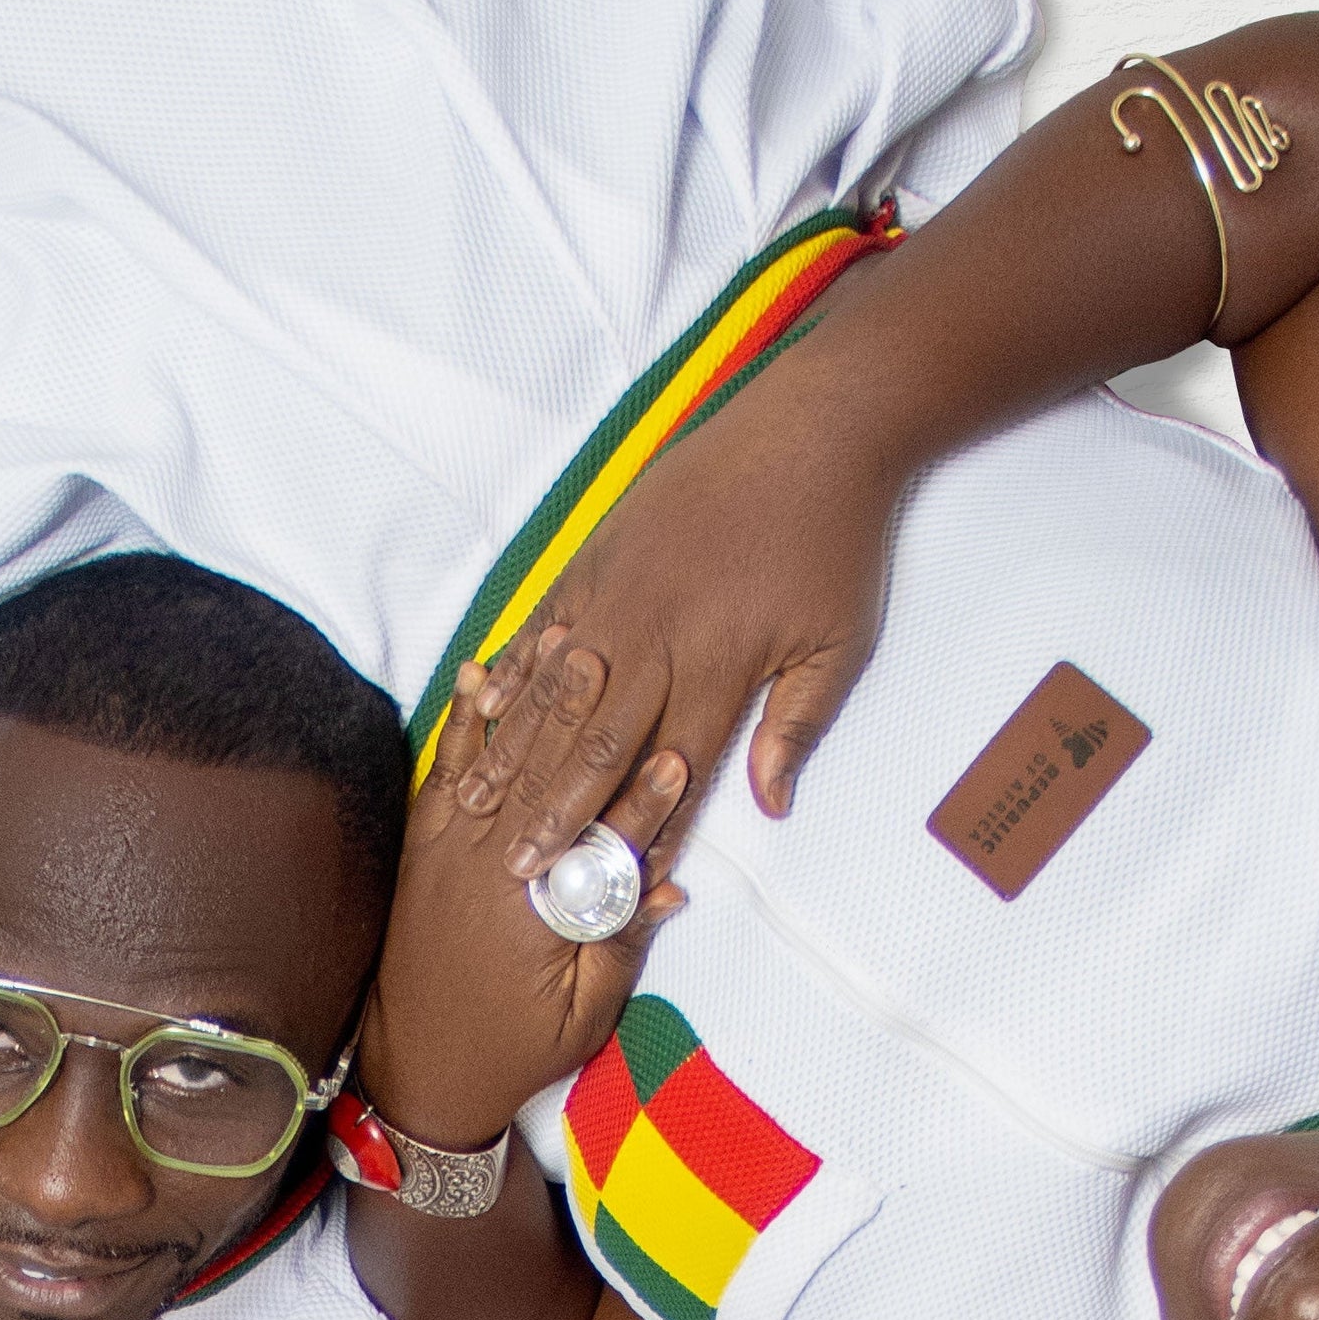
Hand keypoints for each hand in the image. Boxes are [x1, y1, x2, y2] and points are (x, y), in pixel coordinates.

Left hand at [359, 657, 690, 1160]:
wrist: (417, 1073)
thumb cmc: (511, 1051)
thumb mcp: (583, 1015)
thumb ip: (620, 945)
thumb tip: (668, 888)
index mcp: (532, 916)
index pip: (602, 844)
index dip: (644, 803)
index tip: (681, 762)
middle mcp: (486, 871)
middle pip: (552, 782)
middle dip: (593, 721)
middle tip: (629, 662)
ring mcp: (448, 852)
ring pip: (500, 761)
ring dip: (536, 700)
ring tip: (572, 643)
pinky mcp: (424, 846)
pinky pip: (446, 769)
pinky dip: (464, 722)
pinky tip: (481, 676)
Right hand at [460, 313, 912, 867]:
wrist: (816, 429)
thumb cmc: (834, 540)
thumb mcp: (839, 645)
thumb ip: (797, 727)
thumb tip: (771, 805)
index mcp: (717, 671)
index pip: (668, 777)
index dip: (638, 837)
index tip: (607, 890)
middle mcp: (656, 640)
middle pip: (595, 748)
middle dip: (556, 816)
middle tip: (518, 872)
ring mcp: (618, 596)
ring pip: (555, 693)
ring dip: (518, 755)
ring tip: (479, 806)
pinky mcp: (599, 556)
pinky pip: (543, 625)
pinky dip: (513, 670)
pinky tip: (485, 707)